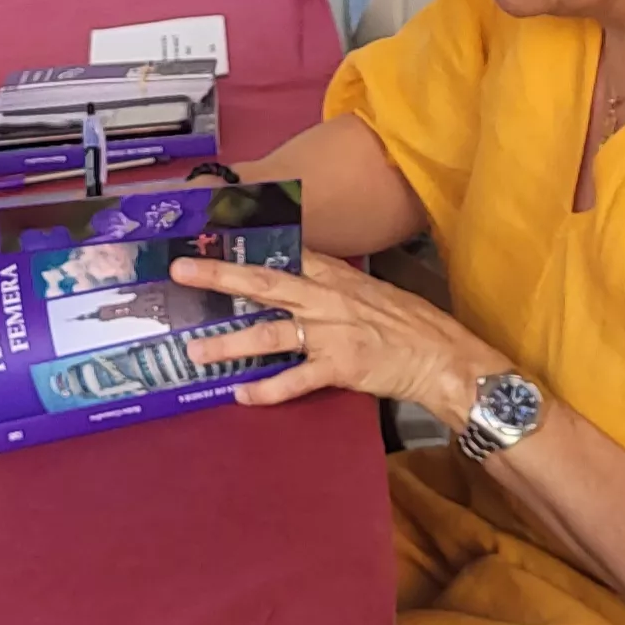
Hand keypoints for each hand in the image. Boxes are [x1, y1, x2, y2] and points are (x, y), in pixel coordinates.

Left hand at [173, 250, 506, 421]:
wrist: (443, 356)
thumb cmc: (406, 324)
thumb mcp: (366, 290)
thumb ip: (329, 282)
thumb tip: (295, 274)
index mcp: (333, 275)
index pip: (284, 250)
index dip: (246, 241)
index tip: (210, 230)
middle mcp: (326, 297)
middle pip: (264, 282)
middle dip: (220, 275)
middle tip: (181, 271)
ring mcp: (331, 332)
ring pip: (270, 333)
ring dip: (229, 343)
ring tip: (196, 351)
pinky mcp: (340, 366)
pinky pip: (296, 379)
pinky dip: (267, 389)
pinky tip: (242, 394)